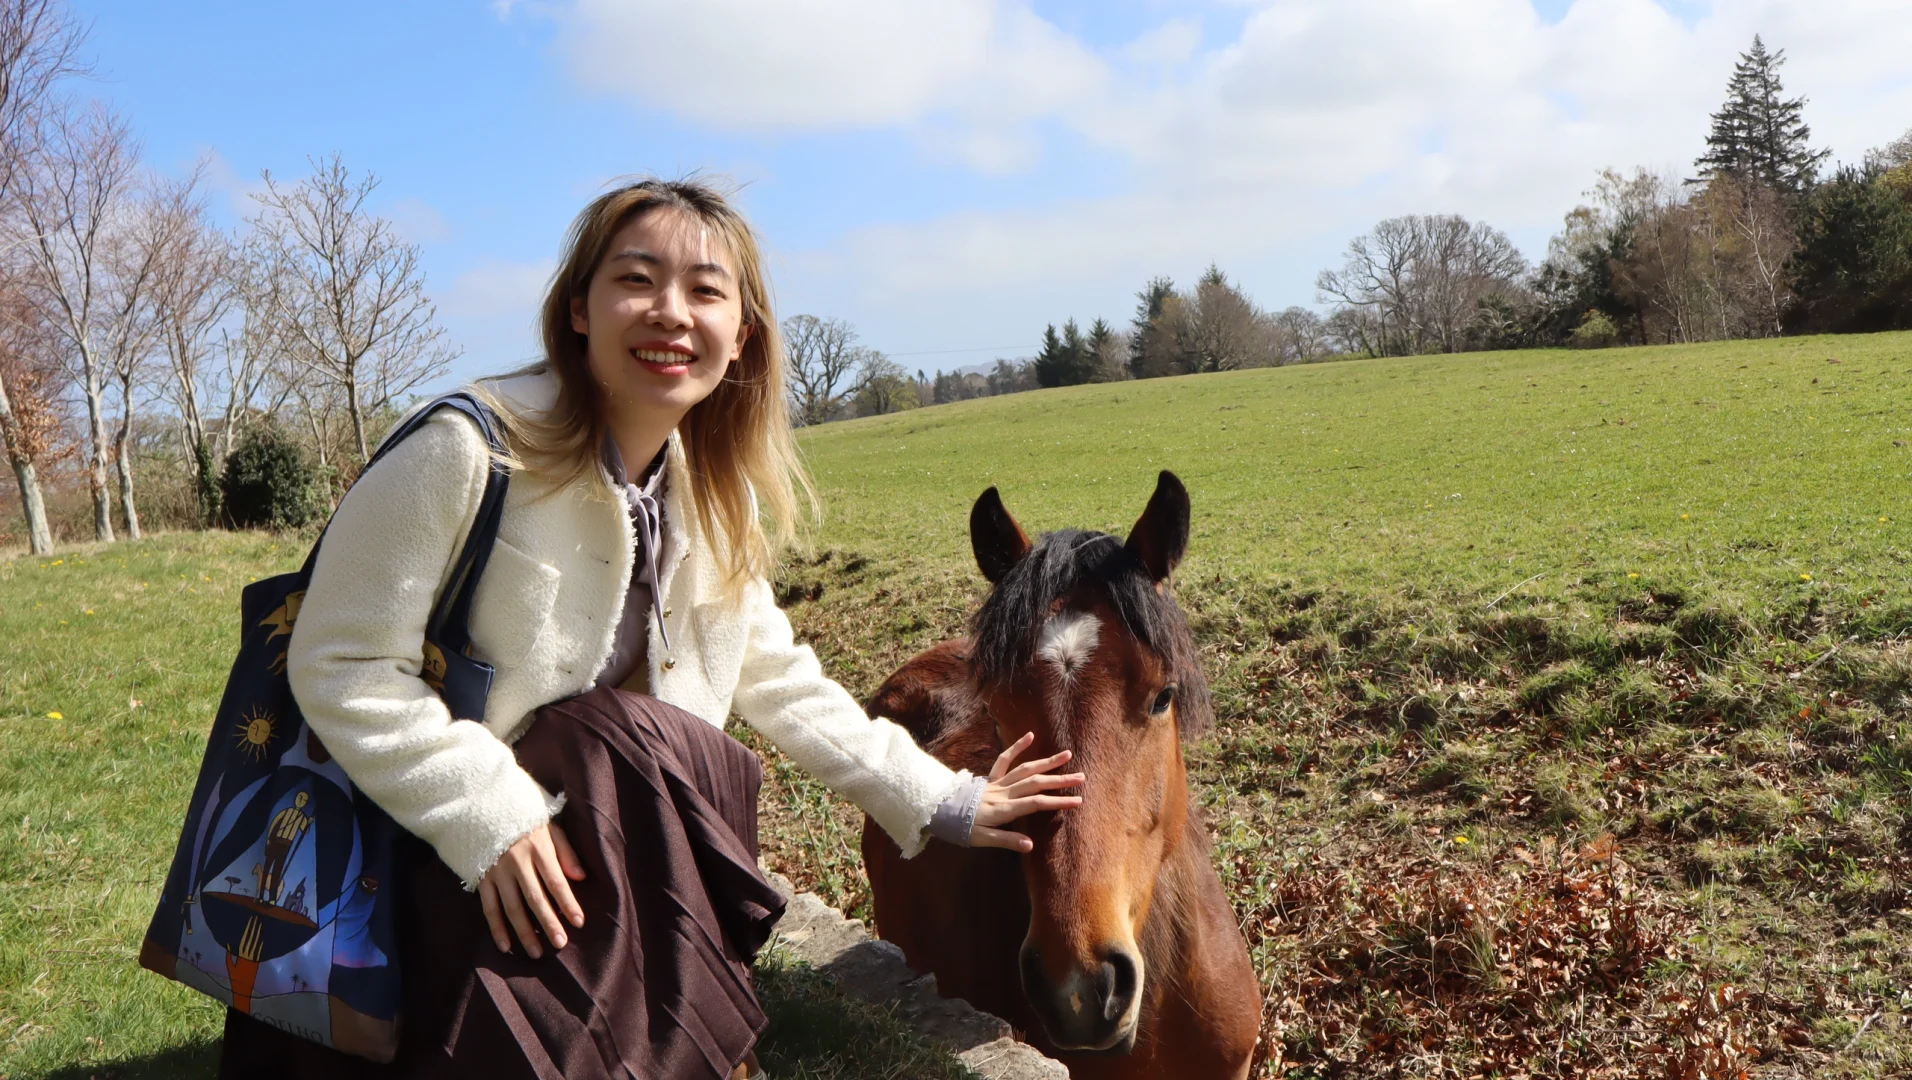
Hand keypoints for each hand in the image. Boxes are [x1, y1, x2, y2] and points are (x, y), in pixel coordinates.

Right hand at [478, 820, 585, 957]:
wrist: (485, 806)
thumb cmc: (526, 819)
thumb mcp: (550, 827)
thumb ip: (566, 852)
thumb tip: (581, 878)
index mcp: (538, 848)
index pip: (556, 882)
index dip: (568, 903)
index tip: (579, 922)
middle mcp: (517, 862)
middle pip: (535, 898)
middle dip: (549, 923)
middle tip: (560, 944)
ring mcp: (497, 872)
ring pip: (512, 908)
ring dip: (524, 932)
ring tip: (537, 953)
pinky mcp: (482, 879)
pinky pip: (489, 907)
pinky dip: (496, 928)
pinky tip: (505, 946)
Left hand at [970, 732, 1084, 852]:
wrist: (937, 809)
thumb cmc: (959, 827)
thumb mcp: (981, 839)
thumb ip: (1006, 840)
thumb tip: (1030, 845)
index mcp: (1004, 809)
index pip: (1036, 804)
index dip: (1058, 802)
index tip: (1078, 801)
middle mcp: (1003, 792)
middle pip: (1036, 783)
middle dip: (1060, 781)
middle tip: (1081, 777)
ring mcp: (997, 783)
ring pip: (1025, 769)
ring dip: (1047, 762)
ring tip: (1066, 754)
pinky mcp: (990, 778)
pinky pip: (1005, 760)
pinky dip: (1017, 747)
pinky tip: (1030, 736)